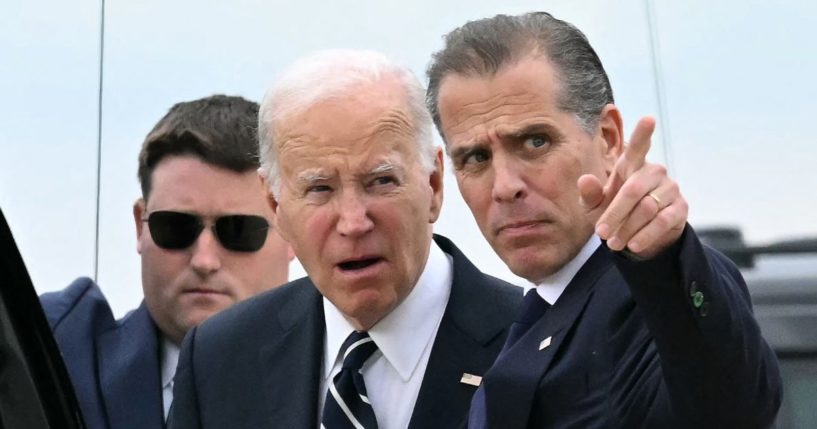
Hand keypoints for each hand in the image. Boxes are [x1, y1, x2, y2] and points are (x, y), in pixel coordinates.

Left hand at [578, 116, 687, 258]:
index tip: (649, 119)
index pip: (638, 146)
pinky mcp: (680, 207)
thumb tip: (584, 180)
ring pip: (647, 208)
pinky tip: (633, 245)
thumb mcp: (596, 206)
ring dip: (627, 228)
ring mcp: (670, 188)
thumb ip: (589, 194)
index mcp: (631, 165)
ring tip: (613, 243)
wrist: (639, 234)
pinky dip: (644, 235)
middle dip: (614, 214)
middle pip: (633, 190)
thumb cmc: (614, 211)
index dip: (643, 133)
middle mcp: (653, 172)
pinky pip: (662, 221)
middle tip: (600, 233)